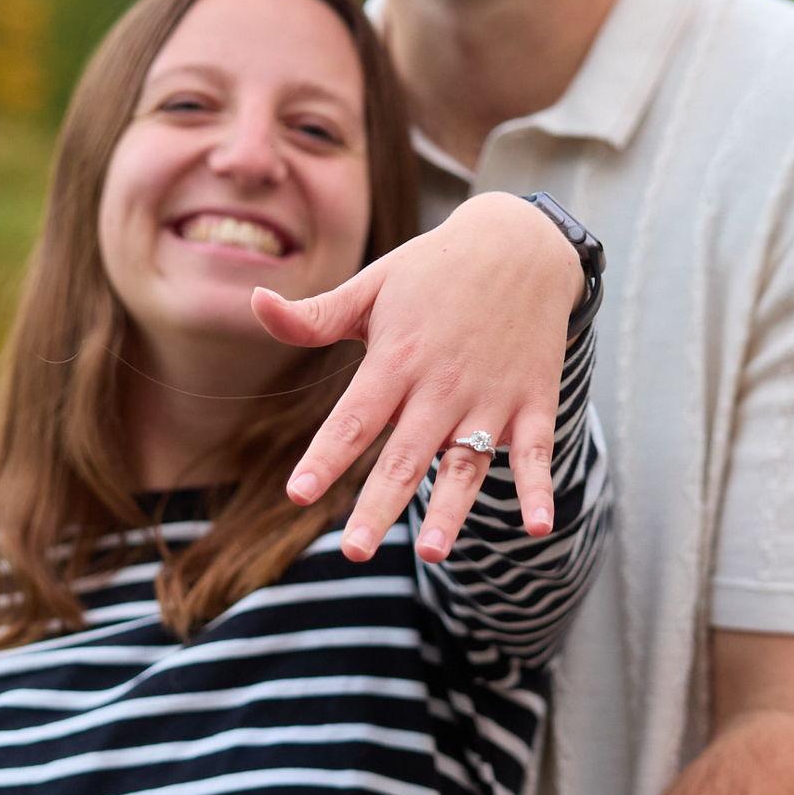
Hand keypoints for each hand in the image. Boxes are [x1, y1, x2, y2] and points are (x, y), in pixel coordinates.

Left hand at [254, 192, 583, 563]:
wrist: (521, 242)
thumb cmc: (434, 269)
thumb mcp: (372, 286)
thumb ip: (315, 314)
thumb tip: (254, 304)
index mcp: (396, 359)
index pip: (354, 418)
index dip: (326, 456)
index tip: (298, 493)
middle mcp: (441, 385)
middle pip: (405, 456)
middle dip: (379, 506)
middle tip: (354, 551)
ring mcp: (490, 395)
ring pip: (467, 463)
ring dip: (451, 509)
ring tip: (432, 552)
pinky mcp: (534, 399)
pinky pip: (535, 451)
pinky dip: (538, 488)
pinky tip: (538, 526)